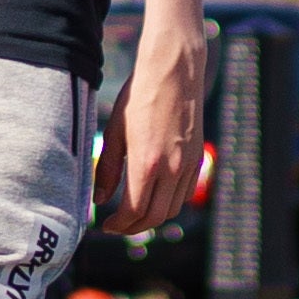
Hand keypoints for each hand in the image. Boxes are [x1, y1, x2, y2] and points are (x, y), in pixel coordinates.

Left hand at [103, 41, 208, 238]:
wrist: (173, 71)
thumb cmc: (140, 97)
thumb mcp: (115, 132)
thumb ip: (107, 169)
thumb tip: (101, 199)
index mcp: (147, 163)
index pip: (134, 211)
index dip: (118, 224)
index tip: (106, 225)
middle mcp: (172, 169)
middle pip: (155, 217)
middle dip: (133, 227)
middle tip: (118, 225)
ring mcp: (188, 165)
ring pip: (172, 209)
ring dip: (152, 217)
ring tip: (134, 212)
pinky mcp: (198, 158)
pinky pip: (184, 193)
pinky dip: (170, 202)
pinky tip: (155, 194)